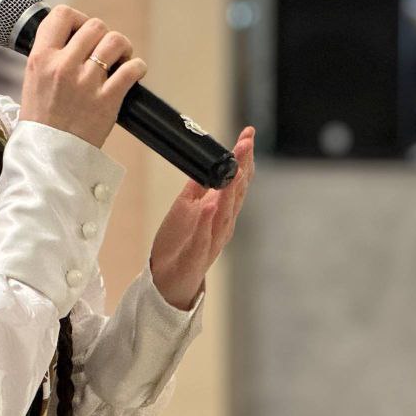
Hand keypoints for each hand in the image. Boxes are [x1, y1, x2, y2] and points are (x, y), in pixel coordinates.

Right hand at [17, 5, 147, 148]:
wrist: (48, 156)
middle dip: (102, 35)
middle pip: (95, 25)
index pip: (61, 15)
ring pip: (116, 41)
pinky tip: (133, 73)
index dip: (77, 18)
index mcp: (41, 59)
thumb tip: (72, 38)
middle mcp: (63, 66)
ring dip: (122, 48)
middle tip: (103, 49)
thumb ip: (49, 56)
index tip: (81, 30)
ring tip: (120, 59)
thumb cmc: (41, 120)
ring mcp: (87, 82)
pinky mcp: (108, 99)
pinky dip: (137, 68)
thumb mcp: (32, 80)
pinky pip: (132, 69)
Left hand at [149, 126, 255, 309]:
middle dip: (242, 167)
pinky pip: (204, 236)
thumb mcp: (187, 208)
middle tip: (247, 142)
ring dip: (231, 189)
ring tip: (236, 166)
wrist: (168, 280)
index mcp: (221, 210)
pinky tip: (211, 204)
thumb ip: (199, 188)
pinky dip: (208, 221)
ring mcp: (212, 239)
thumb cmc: (180, 244)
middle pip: (236, 192)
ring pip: (225, 212)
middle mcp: (222, 223)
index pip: (236, 180)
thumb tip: (207, 163)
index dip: (243, 158)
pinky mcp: (197, 254)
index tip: (248, 135)